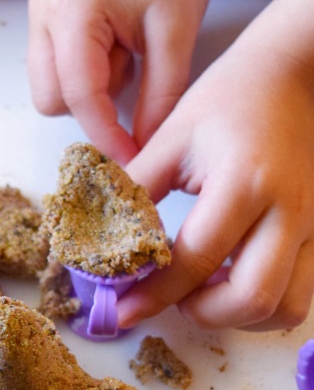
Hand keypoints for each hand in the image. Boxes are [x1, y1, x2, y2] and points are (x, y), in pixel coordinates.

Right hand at [27, 0, 216, 162]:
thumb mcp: (177, 35)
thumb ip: (159, 97)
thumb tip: (142, 148)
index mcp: (74, 11)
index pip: (80, 94)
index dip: (105, 134)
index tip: (132, 159)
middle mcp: (43, 15)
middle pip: (53, 100)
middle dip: (92, 109)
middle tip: (134, 79)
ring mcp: (37, 18)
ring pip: (50, 92)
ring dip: (88, 94)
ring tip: (124, 58)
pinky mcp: (43, 24)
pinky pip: (56, 75)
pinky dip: (84, 79)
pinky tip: (112, 51)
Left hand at [118, 0, 313, 330]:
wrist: (294, 74)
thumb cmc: (229, 98)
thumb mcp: (171, 137)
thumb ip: (134, 189)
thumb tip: (97, 240)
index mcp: (243, 184)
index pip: (193, 260)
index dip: (152, 295)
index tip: (120, 312)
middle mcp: (288, 212)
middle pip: (251, 299)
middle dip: (202, 313)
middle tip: (171, 297)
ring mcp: (313, 226)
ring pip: (284, 308)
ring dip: (237, 315)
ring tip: (203, 290)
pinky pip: (298, 293)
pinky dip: (262, 303)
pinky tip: (231, 278)